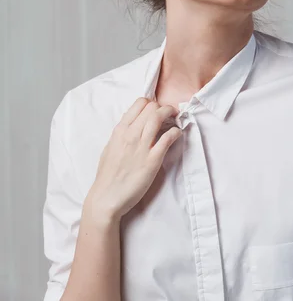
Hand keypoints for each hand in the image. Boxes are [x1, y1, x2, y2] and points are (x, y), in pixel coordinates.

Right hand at [87, 97, 181, 221]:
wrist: (106, 197)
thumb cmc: (107, 175)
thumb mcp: (110, 147)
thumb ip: (121, 133)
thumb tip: (131, 121)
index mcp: (120, 130)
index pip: (139, 103)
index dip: (150, 103)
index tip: (155, 109)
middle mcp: (131, 134)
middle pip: (152, 107)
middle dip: (162, 107)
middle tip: (168, 113)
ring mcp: (142, 146)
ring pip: (159, 117)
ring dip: (170, 114)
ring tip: (175, 117)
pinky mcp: (153, 160)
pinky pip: (167, 138)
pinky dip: (175, 132)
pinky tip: (177, 133)